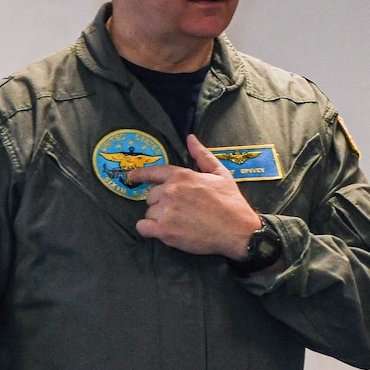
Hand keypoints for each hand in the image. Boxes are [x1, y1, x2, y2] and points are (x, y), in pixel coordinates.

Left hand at [130, 133, 260, 258]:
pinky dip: (149, 230)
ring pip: (148, 213)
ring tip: (178, 222)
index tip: (131, 177)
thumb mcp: (220, 173)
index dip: (139, 175)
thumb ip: (202, 155)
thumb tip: (190, 138)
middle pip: (151, 196)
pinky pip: (143, 227)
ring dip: (158, 218)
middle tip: (178, 211)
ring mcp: (166, 211)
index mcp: (181, 176)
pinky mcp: (164, 230)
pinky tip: (161, 231)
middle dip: (161, 203)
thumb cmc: (230, 202)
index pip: (152, 172)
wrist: (237, 231)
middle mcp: (170, 191)